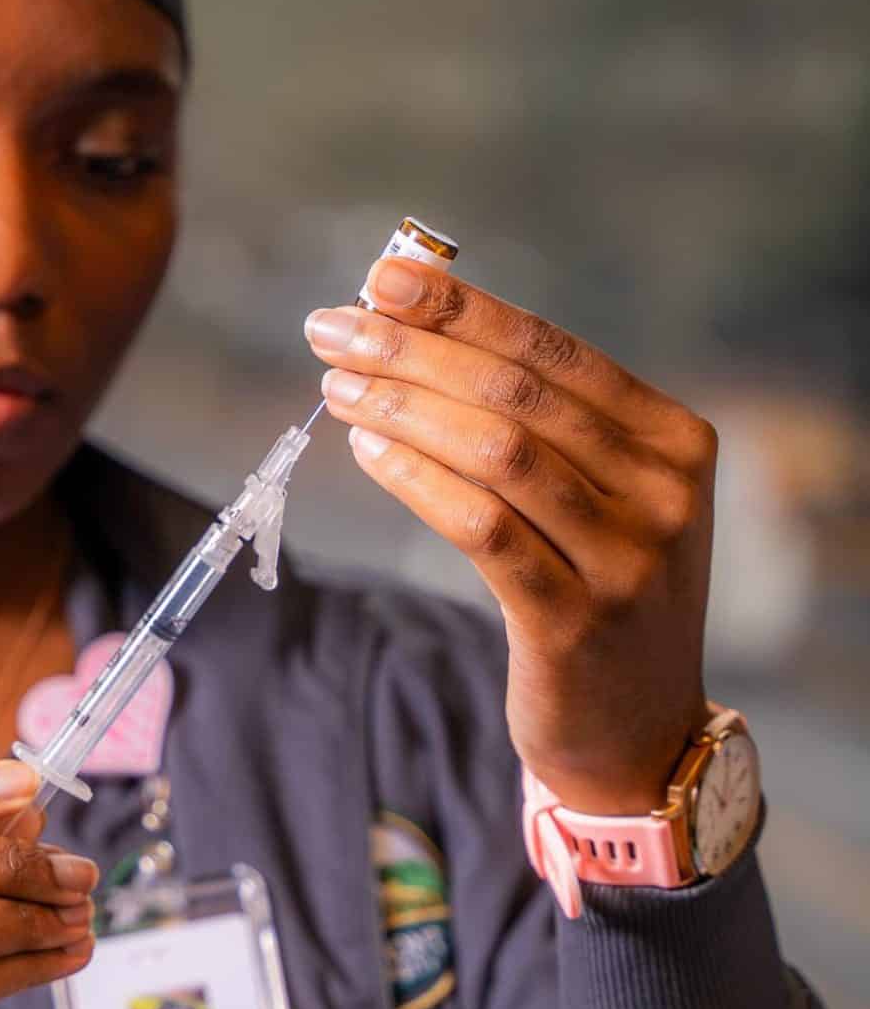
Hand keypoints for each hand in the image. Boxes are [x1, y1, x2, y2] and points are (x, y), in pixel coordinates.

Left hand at [306, 259, 715, 813]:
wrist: (637, 731)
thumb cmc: (596, 588)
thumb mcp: (598, 494)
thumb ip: (534, 417)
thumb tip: (414, 319)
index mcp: (675, 440)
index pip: (554, 350)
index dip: (462, 307)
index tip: (381, 277)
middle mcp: (662, 493)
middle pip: (518, 394)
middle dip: (414, 348)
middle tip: (333, 327)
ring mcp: (625, 560)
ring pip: (498, 453)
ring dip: (403, 407)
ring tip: (337, 386)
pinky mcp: (573, 621)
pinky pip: (481, 528)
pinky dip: (414, 478)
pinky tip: (366, 449)